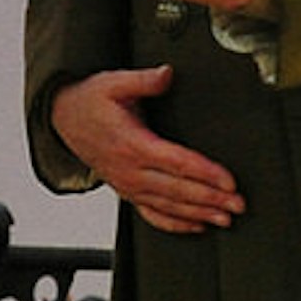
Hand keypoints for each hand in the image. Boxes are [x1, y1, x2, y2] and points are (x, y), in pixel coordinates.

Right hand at [49, 66, 243, 232]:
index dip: (205, 173)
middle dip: (211, 199)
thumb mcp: (113, 83)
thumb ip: (143, 80)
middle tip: (238, 204)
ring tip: (225, 219)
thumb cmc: (91, 101)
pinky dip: (175, 224)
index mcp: (132, 144)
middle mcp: (130, 170)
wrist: (62, 119)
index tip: (228, 181)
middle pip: (178, 189)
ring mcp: (128, 185)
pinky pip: (152, 214)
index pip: (176, 163)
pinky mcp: (126, 191)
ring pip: (168, 206)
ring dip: (199, 214)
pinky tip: (196, 226)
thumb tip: (167, 73)